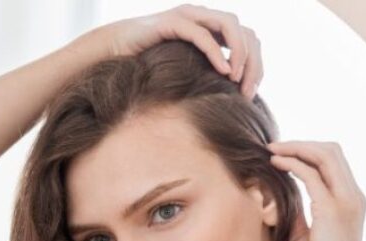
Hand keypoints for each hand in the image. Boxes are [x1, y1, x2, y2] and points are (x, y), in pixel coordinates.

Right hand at [78, 3, 261, 97]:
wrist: (108, 52)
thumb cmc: (143, 66)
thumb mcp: (181, 72)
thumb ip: (202, 75)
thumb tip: (226, 100)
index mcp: (209, 27)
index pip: (247, 39)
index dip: (256, 64)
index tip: (250, 93)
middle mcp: (202, 16)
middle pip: (245, 32)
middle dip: (253, 63)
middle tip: (248, 92)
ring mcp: (188, 16)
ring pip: (230, 26)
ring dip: (240, 54)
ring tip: (236, 81)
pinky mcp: (172, 22)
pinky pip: (202, 34)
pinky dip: (217, 53)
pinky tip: (223, 72)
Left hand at [268, 141, 365, 240]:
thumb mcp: (303, 235)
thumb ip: (297, 213)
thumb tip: (278, 199)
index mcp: (351, 201)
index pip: (334, 162)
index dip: (308, 152)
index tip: (281, 154)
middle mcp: (354, 196)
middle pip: (332, 151)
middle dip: (301, 144)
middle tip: (272, 147)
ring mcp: (346, 201)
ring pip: (325, 155)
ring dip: (296, 148)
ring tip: (270, 151)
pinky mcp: (332, 210)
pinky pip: (312, 175)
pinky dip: (292, 164)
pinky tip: (274, 164)